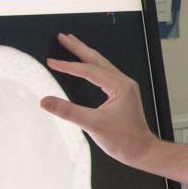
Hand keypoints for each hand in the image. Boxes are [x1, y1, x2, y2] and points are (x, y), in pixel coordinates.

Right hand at [40, 33, 155, 165]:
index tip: (51, 61)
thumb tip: (45, 101)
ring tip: (72, 44)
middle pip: (97, 60)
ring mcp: (125, 88)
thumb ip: (68, 111)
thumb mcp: (93, 125)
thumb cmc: (124, 141)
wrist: (142, 152)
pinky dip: (93, 66)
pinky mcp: (123, 94)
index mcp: (119, 86)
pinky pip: (105, 73)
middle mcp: (124, 83)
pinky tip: (87, 65)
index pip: (89, 70)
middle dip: (78, 48)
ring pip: (102, 65)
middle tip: (62, 37)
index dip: (68, 65)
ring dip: (86, 54)